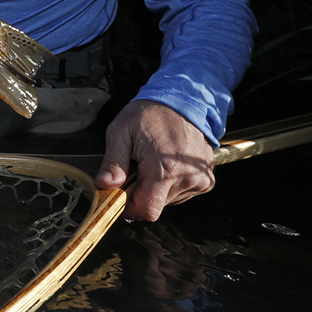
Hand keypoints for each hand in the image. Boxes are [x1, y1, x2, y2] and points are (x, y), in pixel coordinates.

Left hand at [95, 100, 214, 220]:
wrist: (181, 101)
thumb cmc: (148, 114)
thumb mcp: (121, 132)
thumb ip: (113, 162)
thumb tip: (104, 185)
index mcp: (165, 169)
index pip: (147, 211)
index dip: (129, 208)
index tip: (120, 195)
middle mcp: (187, 178)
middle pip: (156, 206)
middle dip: (141, 193)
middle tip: (136, 168)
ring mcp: (199, 180)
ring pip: (168, 201)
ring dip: (156, 188)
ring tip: (152, 162)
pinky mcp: (207, 180)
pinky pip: (182, 194)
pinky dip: (171, 184)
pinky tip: (167, 164)